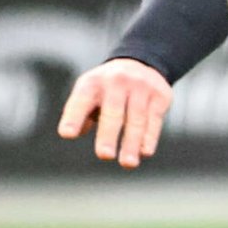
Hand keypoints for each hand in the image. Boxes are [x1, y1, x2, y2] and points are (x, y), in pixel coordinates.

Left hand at [57, 57, 172, 167]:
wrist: (142, 63)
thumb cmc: (107, 89)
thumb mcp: (90, 94)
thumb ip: (81, 114)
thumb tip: (74, 132)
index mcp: (93, 82)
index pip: (81, 100)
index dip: (74, 117)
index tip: (67, 134)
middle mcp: (117, 81)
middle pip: (113, 111)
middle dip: (108, 134)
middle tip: (104, 155)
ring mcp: (141, 87)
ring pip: (136, 118)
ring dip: (132, 142)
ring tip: (127, 163)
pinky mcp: (160, 95)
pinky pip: (154, 119)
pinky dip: (150, 137)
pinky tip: (145, 152)